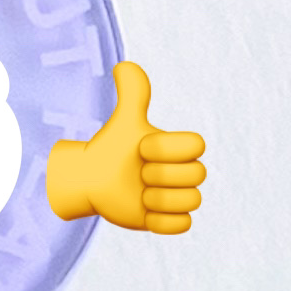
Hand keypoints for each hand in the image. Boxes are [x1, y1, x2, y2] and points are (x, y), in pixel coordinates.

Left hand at [44, 60, 208, 235]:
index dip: (168, 148)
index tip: (141, 148)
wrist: (94, 178)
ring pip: (192, 201)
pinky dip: (162, 220)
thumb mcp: (124, 120)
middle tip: (139, 172)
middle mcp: (182, 171)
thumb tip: (124, 66)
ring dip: (160, 199)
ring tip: (140, 193)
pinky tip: (144, 211)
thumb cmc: (112, 146)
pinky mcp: (170, 220)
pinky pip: (184, 225)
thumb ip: (132, 92)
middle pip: (197, 175)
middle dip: (162, 174)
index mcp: (177, 146)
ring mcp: (177, 197)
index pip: (197, 145)